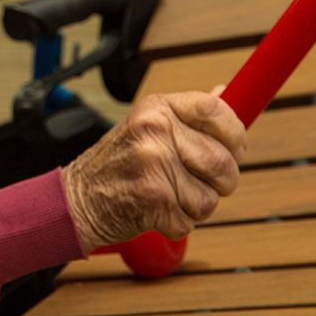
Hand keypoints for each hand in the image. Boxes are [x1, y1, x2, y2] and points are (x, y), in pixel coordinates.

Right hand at [61, 90, 246, 251]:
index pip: (214, 109)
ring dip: (195, 206)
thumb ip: (188, 115)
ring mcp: (152, 163)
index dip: (235, 132)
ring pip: (210, 196)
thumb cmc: (118, 165)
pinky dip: (177, 223)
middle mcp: (154, 130)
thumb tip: (226, 93)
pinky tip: (154, 210)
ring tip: (167, 194)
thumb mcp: (147, 127)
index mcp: (156, 108)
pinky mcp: (153, 198)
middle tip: (196, 182)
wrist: (78, 198)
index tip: (237, 147)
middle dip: (221, 182)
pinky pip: (191, 220)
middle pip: (222, 161)